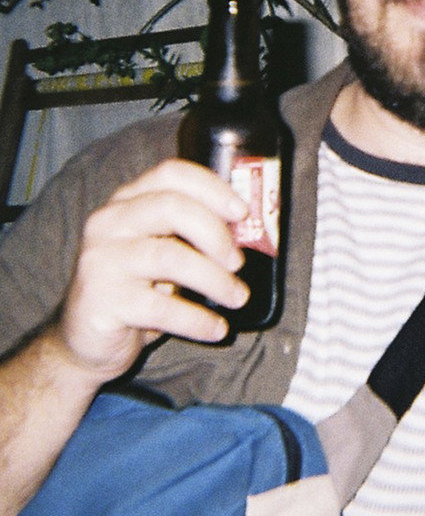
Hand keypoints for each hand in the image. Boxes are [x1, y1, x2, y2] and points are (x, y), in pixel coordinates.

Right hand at [52, 160, 249, 382]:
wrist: (84, 341)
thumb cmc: (135, 290)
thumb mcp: (161, 252)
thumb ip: (190, 236)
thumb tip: (248, 233)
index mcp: (127, 201)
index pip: (171, 174)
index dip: (212, 188)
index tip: (242, 212)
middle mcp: (109, 222)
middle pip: (172, 207)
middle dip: (215, 233)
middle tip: (239, 262)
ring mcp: (102, 260)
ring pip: (169, 256)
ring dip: (214, 279)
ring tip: (237, 297)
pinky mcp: (102, 301)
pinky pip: (160, 307)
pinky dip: (197, 319)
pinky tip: (216, 329)